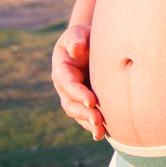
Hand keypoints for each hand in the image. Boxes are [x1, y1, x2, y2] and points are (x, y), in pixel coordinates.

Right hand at [51, 24, 105, 140]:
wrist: (91, 43)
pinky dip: (92, 126)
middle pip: (70, 104)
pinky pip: (86, 116)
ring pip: (77, 113)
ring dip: (88, 123)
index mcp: (62, 70)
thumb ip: (76, 39)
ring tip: (100, 132)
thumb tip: (77, 49)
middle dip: (83, 113)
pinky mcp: (85, 101)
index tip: (91, 101)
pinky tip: (102, 134)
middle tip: (98, 120)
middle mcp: (65, 86)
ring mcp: (74, 96)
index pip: (68, 84)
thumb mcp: (78, 32)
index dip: (78, 93)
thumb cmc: (85, 36)